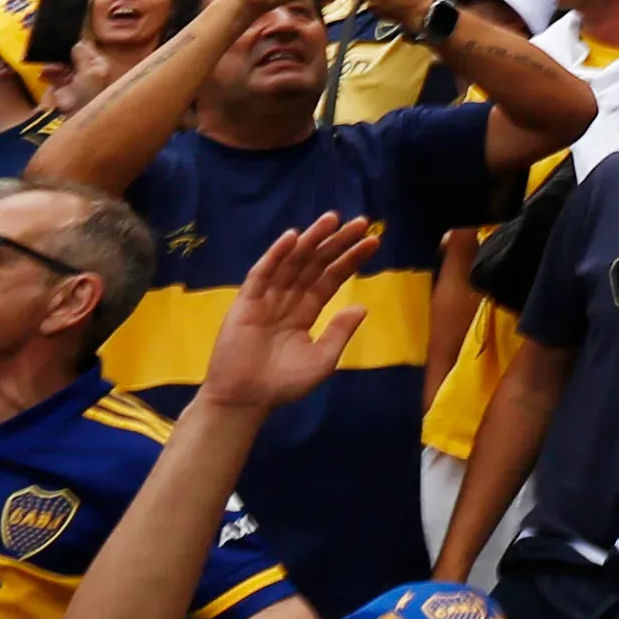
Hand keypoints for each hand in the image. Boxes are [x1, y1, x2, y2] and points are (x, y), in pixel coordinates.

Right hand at [197, 211, 376, 412]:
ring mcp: (266, 298)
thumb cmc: (282, 384)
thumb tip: (361, 306)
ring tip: (332, 219)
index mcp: (306, 311)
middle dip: (336, 242)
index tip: (373, 242)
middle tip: (361, 222)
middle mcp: (288, 299)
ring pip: (292, 262)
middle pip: (315, 264)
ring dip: (311, 239)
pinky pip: (262, 274)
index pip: (331, 278)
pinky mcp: (245, 301)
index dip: (350, 259)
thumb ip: (340, 332)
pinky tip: (292, 238)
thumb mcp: (322, 360)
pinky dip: (276, 255)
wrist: (245, 399)